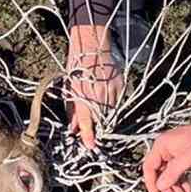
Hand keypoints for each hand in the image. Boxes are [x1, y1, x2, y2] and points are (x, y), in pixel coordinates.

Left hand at [66, 23, 121, 149]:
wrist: (92, 46)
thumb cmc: (76, 67)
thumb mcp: (69, 88)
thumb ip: (72, 110)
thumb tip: (73, 128)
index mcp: (83, 94)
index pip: (86, 119)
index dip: (88, 134)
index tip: (90, 145)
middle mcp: (98, 93)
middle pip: (100, 119)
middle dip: (97, 127)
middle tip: (93, 131)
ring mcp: (112, 89)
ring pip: (110, 112)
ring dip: (104, 117)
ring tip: (98, 111)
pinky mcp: (121, 85)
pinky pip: (118, 102)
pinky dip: (112, 105)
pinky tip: (105, 99)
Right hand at [142, 114, 190, 191]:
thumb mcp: (188, 158)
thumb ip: (173, 172)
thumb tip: (160, 185)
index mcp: (161, 146)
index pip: (149, 167)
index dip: (151, 183)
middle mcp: (165, 150)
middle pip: (159, 173)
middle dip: (166, 187)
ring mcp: (173, 154)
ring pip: (169, 174)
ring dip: (175, 187)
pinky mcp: (182, 157)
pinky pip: (178, 172)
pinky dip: (182, 181)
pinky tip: (187, 190)